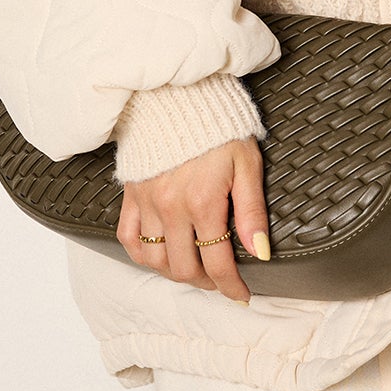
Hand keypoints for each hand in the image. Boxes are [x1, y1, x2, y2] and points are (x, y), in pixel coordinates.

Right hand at [116, 137, 268, 304]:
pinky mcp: (132, 195)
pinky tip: (159, 256)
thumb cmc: (219, 126)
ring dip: (176, 273)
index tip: (242, 295)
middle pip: (185, 269)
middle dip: (207, 282)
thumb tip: (261, 252)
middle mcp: (171, 208)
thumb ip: (252, 211)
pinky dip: (143, 255)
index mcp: (203, 202)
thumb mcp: (247, 163)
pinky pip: (129, 239)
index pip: (218, 263)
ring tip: (194, 269)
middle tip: (221, 280)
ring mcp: (147, 202)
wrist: (179, 95)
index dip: (232, 287)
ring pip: (155, 261)